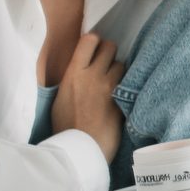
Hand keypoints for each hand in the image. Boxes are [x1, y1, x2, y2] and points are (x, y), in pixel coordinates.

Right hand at [51, 33, 124, 162]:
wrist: (80, 150)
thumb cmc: (66, 127)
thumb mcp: (60, 98)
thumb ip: (72, 78)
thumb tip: (81, 67)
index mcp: (73, 74)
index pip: (90, 40)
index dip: (95, 42)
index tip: (94, 49)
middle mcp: (92, 75)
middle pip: (110, 47)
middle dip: (109, 53)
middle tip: (106, 65)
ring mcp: (109, 87)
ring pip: (121, 64)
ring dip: (119, 71)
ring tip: (112, 84)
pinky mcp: (122, 99)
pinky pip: (128, 83)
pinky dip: (126, 86)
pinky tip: (121, 95)